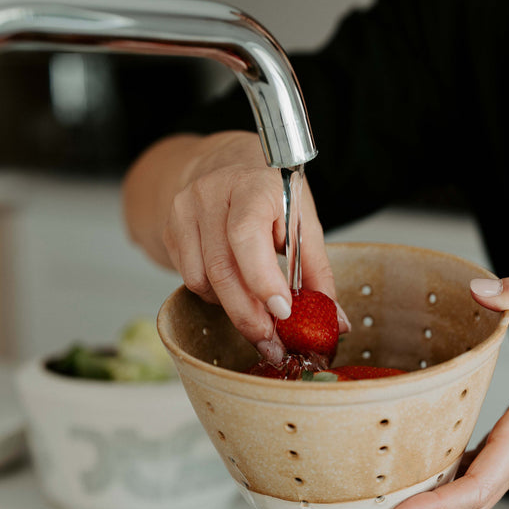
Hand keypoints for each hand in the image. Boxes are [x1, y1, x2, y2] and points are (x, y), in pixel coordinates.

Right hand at [124, 130, 347, 362]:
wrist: (230, 166)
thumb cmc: (273, 195)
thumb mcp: (304, 222)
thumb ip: (318, 272)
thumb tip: (337, 322)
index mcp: (255, 185)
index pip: (247, 235)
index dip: (262, 280)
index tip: (283, 312)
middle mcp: (214, 193)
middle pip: (222, 268)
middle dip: (249, 315)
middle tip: (272, 342)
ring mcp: (186, 210)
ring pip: (203, 280)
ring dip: (232, 309)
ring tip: (258, 316)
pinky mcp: (171, 229)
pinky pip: (191, 279)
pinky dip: (215, 296)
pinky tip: (234, 290)